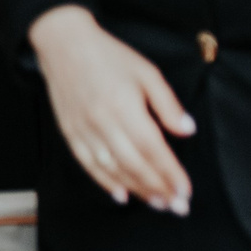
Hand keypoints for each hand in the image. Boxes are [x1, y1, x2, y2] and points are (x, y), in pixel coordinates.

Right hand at [30, 6, 196, 212]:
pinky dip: (104, 182)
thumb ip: (167, 104)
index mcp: (124, 105)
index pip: (152, 148)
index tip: (186, 191)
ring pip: (112, 168)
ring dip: (137, 190)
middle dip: (158, 189)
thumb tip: (187, 130)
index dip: (170, 173)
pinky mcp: (69, 131)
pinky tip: (120, 195)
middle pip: (134, 164)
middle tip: (178, 207)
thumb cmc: (109, 56)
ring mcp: (83, 128)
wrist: (63, 43)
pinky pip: (87, 163)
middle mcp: (102, 121)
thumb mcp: (147, 72)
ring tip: (158, 204)